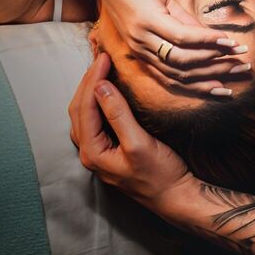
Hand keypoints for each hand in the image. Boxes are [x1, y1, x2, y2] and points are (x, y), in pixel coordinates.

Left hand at [70, 52, 193, 205]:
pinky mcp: (108, 150)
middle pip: (79, 109)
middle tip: (102, 57)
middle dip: (89, 80)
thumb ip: (118, 115)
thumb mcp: (139, 143)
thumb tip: (100, 87)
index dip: (93, 79)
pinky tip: (107, 90)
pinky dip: (97, 100)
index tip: (105, 57)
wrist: (174, 196)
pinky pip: (94, 120)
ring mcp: (98, 152)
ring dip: (90, 89)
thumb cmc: (160, 174)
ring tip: (102, 68)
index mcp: (92, 152)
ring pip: (84, 114)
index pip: (84, 107)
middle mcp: (89, 153)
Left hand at [97, 0, 242, 93]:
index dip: (202, 84)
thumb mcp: (160, 3)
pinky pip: (182, 35)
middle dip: (216, 74)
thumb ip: (182, 21)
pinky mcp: (146, 20)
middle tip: (242, 72)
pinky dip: (206, 39)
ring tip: (239, 53)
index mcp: (141, 49)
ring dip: (215, 58)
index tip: (226, 88)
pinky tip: (223, 38)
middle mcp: (140, 49)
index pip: (174, 77)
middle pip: (183, 73)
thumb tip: (206, 36)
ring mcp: (142, 36)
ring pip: (184, 59)